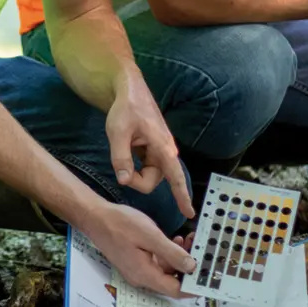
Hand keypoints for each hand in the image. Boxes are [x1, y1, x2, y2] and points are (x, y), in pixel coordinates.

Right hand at [85, 202, 196, 297]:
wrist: (96, 218)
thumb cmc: (119, 224)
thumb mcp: (150, 235)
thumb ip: (172, 252)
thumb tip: (191, 266)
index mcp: (145, 274)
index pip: (176, 290)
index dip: (194, 286)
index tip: (208, 276)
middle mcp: (142, 277)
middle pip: (173, 281)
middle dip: (190, 268)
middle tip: (201, 251)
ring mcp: (139, 270)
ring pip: (167, 271)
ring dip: (180, 258)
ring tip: (189, 240)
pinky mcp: (137, 262)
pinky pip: (158, 263)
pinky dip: (169, 254)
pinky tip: (175, 240)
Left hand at [105, 74, 194, 218]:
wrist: (130, 91)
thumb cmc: (126, 109)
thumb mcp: (117, 133)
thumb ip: (121, 158)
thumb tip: (125, 181)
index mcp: (163, 148)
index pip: (176, 178)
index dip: (182, 197)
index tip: (190, 214)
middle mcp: (165, 153)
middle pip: (151, 183)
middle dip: (134, 180)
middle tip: (119, 165)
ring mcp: (160, 153)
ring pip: (147, 178)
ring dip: (133, 172)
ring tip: (124, 149)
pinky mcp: (153, 153)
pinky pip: (144, 170)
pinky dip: (134, 166)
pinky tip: (129, 150)